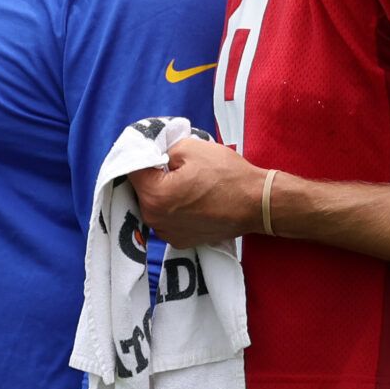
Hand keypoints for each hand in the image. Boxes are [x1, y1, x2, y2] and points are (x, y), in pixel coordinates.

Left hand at [132, 134, 263, 249]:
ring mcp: (168, 233)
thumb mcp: (191, 147)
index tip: (156, 150)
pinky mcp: (182, 241)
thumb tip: (154, 154)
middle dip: (153, 176)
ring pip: (154, 205)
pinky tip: (194, 200)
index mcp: (154, 195)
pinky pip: (168, 219)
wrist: (258, 204)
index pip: (131, 169)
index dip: (143, 155)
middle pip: (141, 190)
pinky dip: (175, 209)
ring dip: (163, 193)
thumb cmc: (228, 175)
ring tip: (187, 184)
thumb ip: (163, 148)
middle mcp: (155, 220)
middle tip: (174, 166)